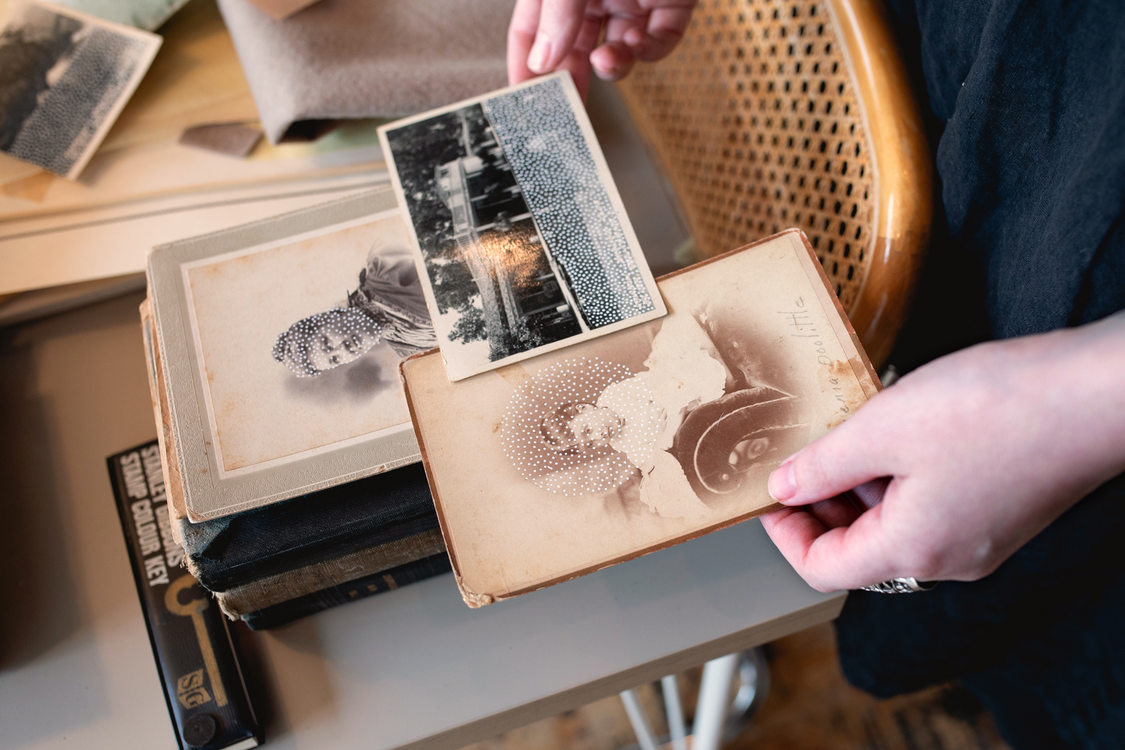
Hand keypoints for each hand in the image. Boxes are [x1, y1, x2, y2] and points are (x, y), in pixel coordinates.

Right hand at [508, 0, 696, 96]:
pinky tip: (635, 44)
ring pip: (617, 49)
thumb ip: (557, 14)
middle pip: (574, 48)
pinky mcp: (672, 3)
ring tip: (607, 63)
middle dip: (570, 80)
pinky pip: (658, 41)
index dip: (525, 67)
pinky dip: (647, 51)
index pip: (532, 31)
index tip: (521, 104)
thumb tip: (542, 61)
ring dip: (612, 65)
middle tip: (566, 112)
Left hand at [761, 314, 1124, 591]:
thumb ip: (824, 465)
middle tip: (805, 454)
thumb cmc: (997, 408)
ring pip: (893, 524)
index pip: (821, 570)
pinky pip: (929, 506)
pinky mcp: (999, 510)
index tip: (769, 492)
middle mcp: (947, 558)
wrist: (1096, 392)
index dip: (783, 532)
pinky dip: (899, 476)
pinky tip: (897, 429)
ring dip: (860, 484)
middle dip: (820, 504)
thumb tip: (783, 488)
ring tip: (851, 431)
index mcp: (912, 550)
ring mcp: (978, 537)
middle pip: (856, 549)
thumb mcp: (883, 429)